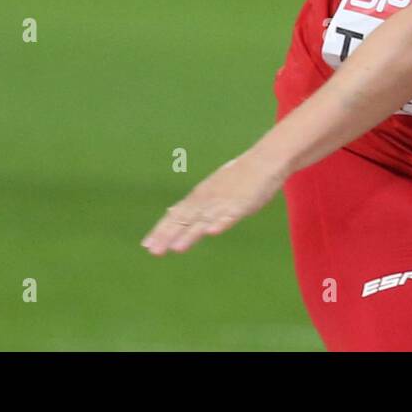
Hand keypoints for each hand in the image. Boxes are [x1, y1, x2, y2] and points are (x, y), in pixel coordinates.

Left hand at [141, 146, 284, 255]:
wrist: (264, 160)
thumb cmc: (238, 176)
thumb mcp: (211, 188)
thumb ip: (194, 203)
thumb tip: (171, 211)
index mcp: (200, 196)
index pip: (176, 215)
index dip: (162, 230)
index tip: (146, 245)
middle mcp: (207, 199)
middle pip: (185, 219)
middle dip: (169, 235)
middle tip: (153, 252)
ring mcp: (224, 201)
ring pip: (204, 220)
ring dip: (191, 234)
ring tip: (177, 248)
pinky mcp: (242, 204)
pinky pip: (230, 215)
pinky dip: (221, 223)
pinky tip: (212, 232)